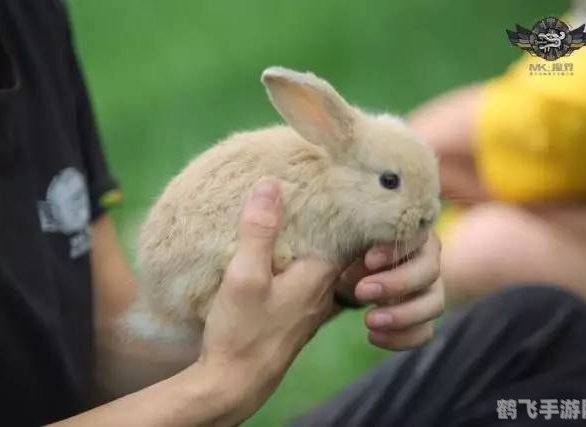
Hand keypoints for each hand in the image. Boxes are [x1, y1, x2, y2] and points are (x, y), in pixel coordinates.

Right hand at [198, 177, 338, 419]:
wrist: (235, 383)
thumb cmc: (242, 331)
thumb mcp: (246, 275)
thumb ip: (259, 231)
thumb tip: (270, 183)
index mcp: (320, 276)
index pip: (350, 233)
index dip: (345, 206)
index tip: (336, 180)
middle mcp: (324, 290)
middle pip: (335, 246)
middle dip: (328, 219)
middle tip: (313, 189)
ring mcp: (310, 306)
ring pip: (319, 262)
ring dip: (311, 240)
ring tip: (296, 214)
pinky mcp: (295, 316)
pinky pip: (305, 277)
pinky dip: (298, 259)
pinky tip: (280, 253)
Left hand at [336, 231, 443, 349]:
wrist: (346, 274)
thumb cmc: (349, 249)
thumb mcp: (346, 241)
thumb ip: (350, 238)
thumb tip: (345, 238)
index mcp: (411, 232)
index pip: (418, 235)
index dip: (397, 249)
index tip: (368, 260)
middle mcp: (428, 259)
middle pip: (430, 271)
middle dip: (397, 284)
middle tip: (361, 291)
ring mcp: (430, 290)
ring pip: (434, 305)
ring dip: (402, 316)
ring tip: (368, 321)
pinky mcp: (424, 318)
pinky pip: (425, 332)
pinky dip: (401, 338)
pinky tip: (373, 336)